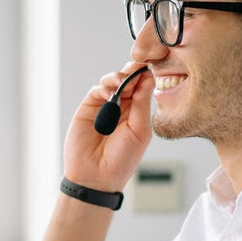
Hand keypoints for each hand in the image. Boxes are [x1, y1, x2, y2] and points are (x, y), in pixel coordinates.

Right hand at [63, 62, 153, 191]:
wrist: (96, 176)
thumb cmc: (122, 160)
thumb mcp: (140, 131)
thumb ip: (142, 104)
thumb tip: (148, 78)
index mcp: (138, 112)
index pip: (144, 86)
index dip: (147, 75)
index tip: (153, 64)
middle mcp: (123, 106)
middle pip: (129, 79)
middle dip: (133, 71)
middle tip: (138, 66)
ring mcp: (105, 106)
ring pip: (113, 81)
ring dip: (119, 77)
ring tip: (123, 82)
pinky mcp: (89, 107)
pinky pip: (97, 90)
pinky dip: (104, 87)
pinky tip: (110, 94)